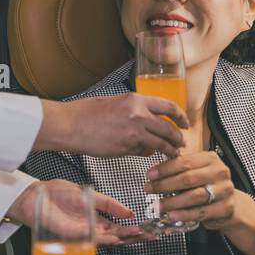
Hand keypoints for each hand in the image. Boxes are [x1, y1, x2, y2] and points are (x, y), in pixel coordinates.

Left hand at [7, 179, 145, 245]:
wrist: (35, 195)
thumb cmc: (56, 194)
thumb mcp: (89, 194)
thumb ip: (109, 204)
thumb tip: (129, 212)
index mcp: (96, 219)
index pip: (119, 228)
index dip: (134, 229)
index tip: (148, 229)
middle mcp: (91, 229)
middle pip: (117, 236)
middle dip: (133, 236)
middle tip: (149, 235)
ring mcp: (82, 233)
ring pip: (106, 239)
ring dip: (122, 238)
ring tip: (137, 235)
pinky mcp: (71, 233)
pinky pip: (90, 237)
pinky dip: (103, 238)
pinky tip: (115, 236)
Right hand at [35, 94, 188, 158]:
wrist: (70, 125)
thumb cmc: (87, 113)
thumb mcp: (116, 104)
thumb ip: (135, 113)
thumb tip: (149, 125)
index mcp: (136, 100)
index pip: (168, 107)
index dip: (180, 116)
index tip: (185, 123)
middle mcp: (138, 114)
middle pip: (168, 128)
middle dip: (178, 138)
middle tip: (182, 143)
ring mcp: (133, 132)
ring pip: (160, 144)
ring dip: (169, 150)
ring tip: (173, 154)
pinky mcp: (126, 147)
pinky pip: (143, 152)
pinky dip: (147, 154)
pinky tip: (146, 155)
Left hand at [143, 148, 240, 230]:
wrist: (230, 204)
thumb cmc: (207, 185)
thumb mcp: (197, 172)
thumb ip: (180, 170)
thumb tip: (154, 172)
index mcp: (210, 159)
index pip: (184, 162)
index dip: (165, 169)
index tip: (149, 175)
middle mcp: (220, 172)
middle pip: (188, 178)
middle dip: (165, 185)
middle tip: (149, 190)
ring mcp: (224, 190)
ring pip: (194, 196)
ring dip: (173, 201)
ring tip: (158, 205)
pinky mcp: (225, 208)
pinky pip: (201, 212)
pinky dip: (184, 214)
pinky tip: (172, 216)